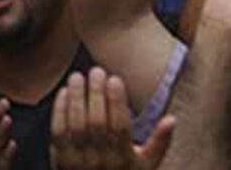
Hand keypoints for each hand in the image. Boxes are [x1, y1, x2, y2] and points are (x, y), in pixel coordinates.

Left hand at [50, 68, 174, 169]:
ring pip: (76, 124)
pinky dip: (60, 110)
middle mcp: (101, 160)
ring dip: (76, 97)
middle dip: (96, 94)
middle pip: (97, 122)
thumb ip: (160, 142)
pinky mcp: (60, 158)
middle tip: (96, 71)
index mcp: (125, 159)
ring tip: (78, 76)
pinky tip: (64, 91)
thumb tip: (172, 118)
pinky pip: (58, 131)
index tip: (115, 78)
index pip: (120, 126)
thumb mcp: (147, 164)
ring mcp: (79, 160)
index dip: (117, 101)